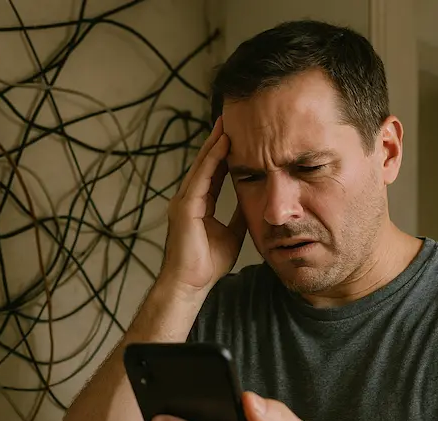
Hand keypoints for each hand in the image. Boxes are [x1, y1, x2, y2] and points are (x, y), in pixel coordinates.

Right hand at [160, 117, 246, 294]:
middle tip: (230, 118)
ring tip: (228, 123)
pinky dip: (213, 160)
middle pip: (205, 163)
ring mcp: (184, 201)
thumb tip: (253, 200)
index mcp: (197, 204)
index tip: (236, 136)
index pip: (213, 172)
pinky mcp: (185, 207)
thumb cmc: (207, 264)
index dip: (224, 154)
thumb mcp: (231, 233)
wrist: (191, 284)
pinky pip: (202, 177)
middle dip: (218, 141)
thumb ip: (238, 215)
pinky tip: (224, 144)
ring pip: (202, 165)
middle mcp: (187, 198)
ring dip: (215, 143)